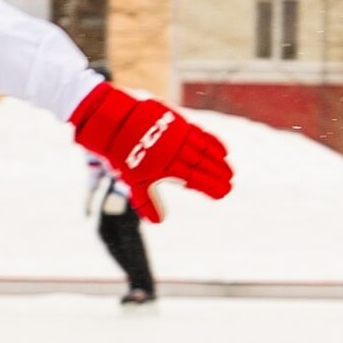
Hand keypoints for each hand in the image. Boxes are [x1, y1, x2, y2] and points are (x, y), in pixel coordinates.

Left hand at [71, 82, 232, 221]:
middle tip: (230, 184)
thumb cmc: (122, 154)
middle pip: (204, 165)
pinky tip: (222, 150)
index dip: (211, 187)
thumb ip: (147, 201)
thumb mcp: (132, 180)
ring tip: (229, 169)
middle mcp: (176, 150)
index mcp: (167, 167)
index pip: (195, 180)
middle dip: (218, 175)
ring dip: (219, 160)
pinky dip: (213, 142)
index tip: (222, 194)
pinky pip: (200, 133)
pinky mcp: (178, 121)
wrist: (113, 120)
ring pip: (205, 149)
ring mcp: (179, 134)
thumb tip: (158, 221)